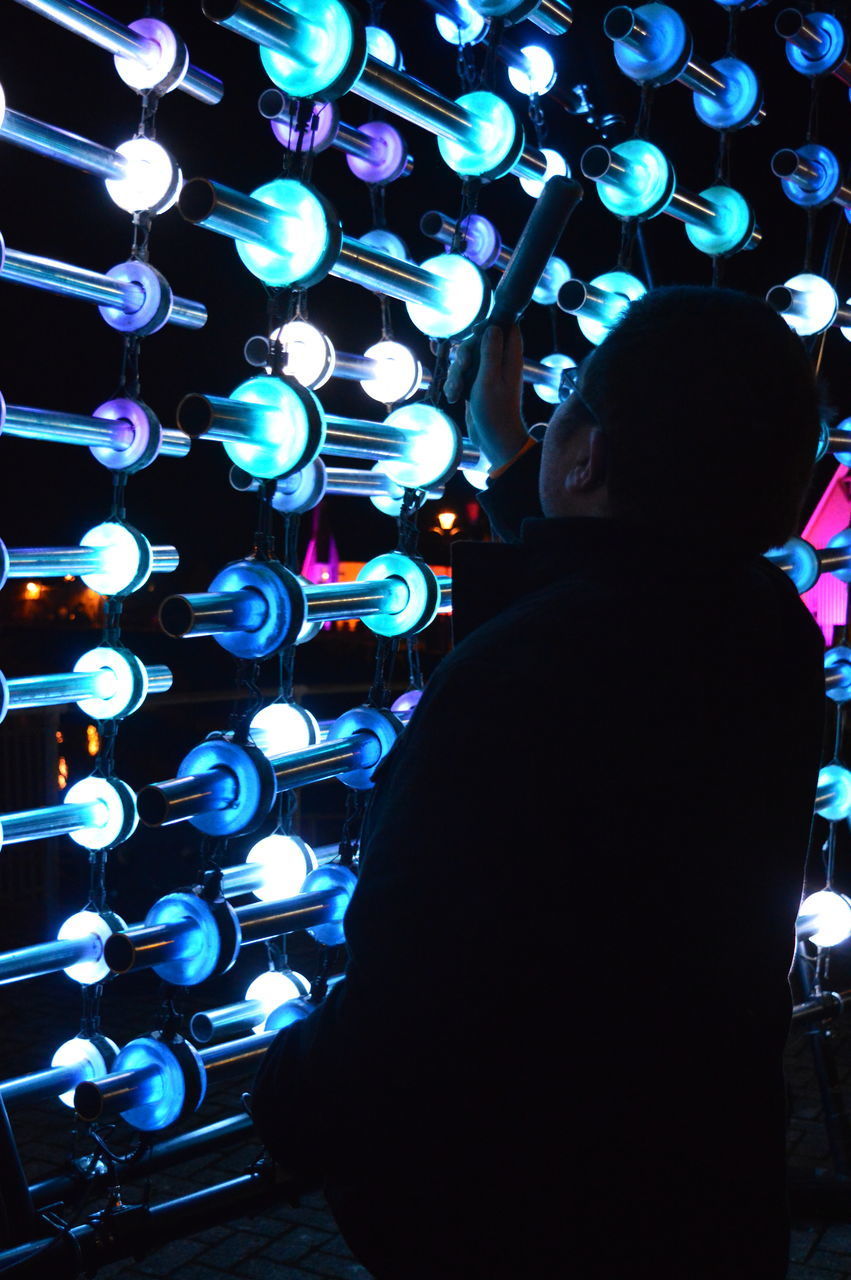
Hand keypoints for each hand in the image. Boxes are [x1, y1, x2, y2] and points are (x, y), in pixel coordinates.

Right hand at [444, 323, 526, 469]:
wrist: (494, 440)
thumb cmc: (495, 413)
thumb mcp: (489, 380)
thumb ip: (490, 352)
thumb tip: (492, 325)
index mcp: (509, 357)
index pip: (506, 325)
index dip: (490, 322)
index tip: (473, 332)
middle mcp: (499, 361)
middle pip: (478, 340)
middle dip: (464, 353)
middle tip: (462, 369)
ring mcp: (487, 372)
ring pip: (466, 358)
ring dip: (456, 373)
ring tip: (456, 392)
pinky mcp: (476, 383)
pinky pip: (461, 374)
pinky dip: (455, 384)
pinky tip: (453, 396)